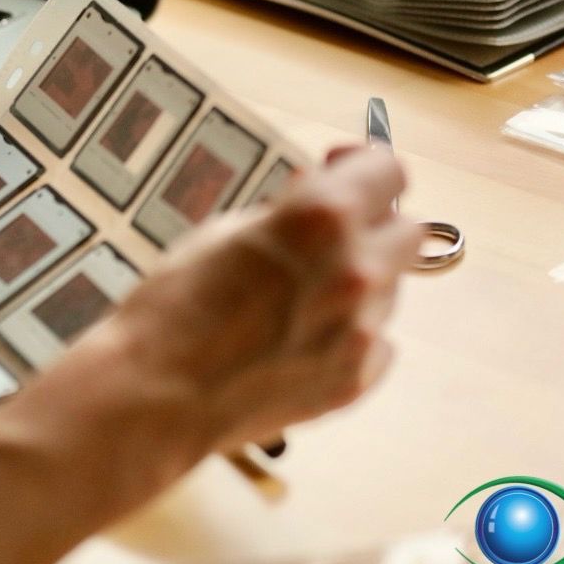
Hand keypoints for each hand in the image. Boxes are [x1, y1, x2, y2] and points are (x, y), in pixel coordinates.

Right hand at [0, 146, 421, 505]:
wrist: (156, 396)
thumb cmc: (172, 308)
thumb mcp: (219, 231)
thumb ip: (283, 212)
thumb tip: (316, 193)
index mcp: (322, 218)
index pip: (388, 172)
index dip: (363, 167)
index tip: (340, 171)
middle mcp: (358, 270)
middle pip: (407, 230)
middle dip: (371, 225)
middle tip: (323, 237)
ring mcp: (363, 331)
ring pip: (388, 289)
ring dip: (356, 282)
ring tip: (293, 299)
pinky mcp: (356, 380)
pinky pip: (374, 341)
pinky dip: (347, 333)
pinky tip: (296, 339)